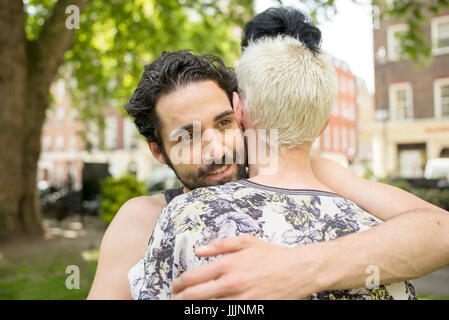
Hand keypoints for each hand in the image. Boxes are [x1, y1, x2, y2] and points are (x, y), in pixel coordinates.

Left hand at [170, 234, 326, 299]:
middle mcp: (231, 284)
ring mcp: (241, 300)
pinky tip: (208, 311)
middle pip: (195, 297)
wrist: (298, 271)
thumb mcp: (246, 242)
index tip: (175, 286)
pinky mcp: (252, 310)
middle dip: (179, 300)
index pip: (193, 277)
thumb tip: (199, 250)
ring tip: (187, 307)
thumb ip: (220, 245)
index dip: (179, 283)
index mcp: (228, 264)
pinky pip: (227, 314)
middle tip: (174, 299)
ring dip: (194, 309)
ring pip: (208, 310)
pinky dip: (214, 313)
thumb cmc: (272, 255)